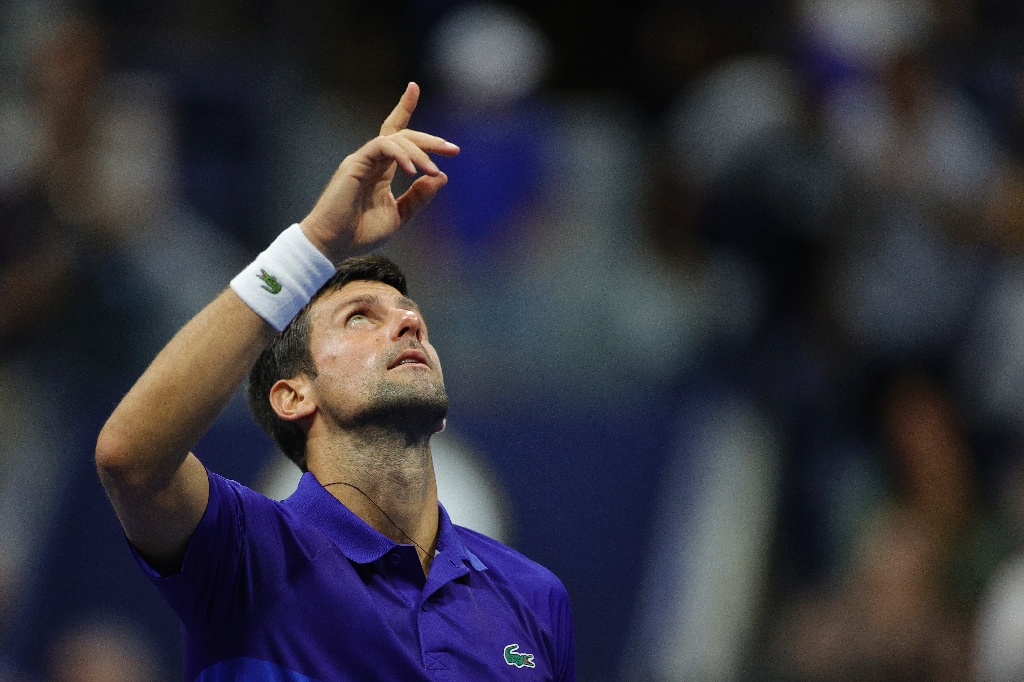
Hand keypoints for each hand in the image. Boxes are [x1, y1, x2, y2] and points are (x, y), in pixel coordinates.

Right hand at [299, 83, 459, 262]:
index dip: (404, 108)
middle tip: (453, 149)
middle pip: (403, 135)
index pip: (395, 135)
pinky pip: (383, 147)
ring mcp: (363, 159)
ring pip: (396, 139)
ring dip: (420, 153)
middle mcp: (372, 160)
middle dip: (430, 139)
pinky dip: (401, 155)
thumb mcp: (399, 215)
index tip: (414, 88)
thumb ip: (418, 197)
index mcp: (381, 170)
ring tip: (433, 171)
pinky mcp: (355, 163)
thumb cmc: (360, 232)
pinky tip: (413, 170)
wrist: (333, 244)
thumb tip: (441, 177)